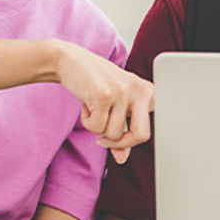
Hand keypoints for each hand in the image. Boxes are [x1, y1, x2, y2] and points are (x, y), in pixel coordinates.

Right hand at [52, 42, 153, 163]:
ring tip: (94, 108)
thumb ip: (122, 130)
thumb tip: (122, 159)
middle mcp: (140, 91)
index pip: (150, 129)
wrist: (70, 60)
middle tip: (104, 139)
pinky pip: (97, 127)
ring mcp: (123, 92)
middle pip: (141, 136)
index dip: (133, 139)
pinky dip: (87, 121)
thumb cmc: (95, 84)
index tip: (122, 142)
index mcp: (148, 92)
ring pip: (114, 134)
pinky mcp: (104, 96)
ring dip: (98, 127)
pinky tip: (86, 104)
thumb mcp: (115, 105)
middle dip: (121, 143)